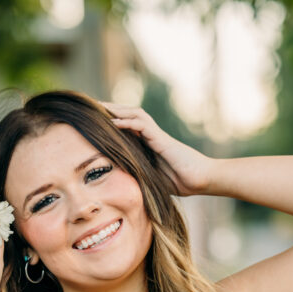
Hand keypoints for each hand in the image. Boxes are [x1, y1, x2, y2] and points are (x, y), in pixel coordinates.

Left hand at [100, 101, 214, 196]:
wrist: (201, 180)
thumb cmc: (181, 182)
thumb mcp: (152, 180)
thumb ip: (138, 177)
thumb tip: (120, 186)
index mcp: (148, 145)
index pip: (127, 128)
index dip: (111, 121)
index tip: (94, 121)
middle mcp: (151, 136)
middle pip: (128, 115)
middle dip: (110, 109)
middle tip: (91, 105)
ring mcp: (157, 135)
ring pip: (134, 114)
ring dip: (116, 109)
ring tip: (99, 106)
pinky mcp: (162, 139)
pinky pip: (142, 125)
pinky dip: (126, 121)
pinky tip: (112, 121)